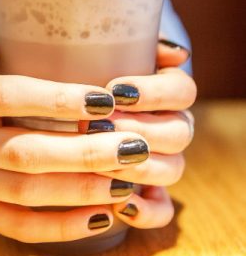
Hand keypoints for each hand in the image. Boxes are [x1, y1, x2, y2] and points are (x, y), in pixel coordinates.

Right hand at [0, 27, 155, 242]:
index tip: (107, 101)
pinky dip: (62, 227)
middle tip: (132, 148)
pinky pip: (19, 227)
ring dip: (79, 189)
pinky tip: (103, 216)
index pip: (5, 96)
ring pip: (23, 192)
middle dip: (82, 152)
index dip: (55, 99)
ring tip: (126, 182)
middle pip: (21, 151)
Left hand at [99, 39, 196, 228]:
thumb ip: (139, 44)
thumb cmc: (90, 72)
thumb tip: (176, 54)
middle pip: (178, 133)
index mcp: (168, 93)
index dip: (153, 93)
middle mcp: (172, 127)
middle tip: (97, 127)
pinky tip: (120, 205)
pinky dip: (146, 210)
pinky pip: (162, 209)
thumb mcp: (109, 53)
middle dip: (138, 130)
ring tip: (99, 162)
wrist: (72, 108)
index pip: (183, 92)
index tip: (114, 91)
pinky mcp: (148, 191)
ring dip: (137, 167)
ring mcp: (162, 160)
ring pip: (172, 170)